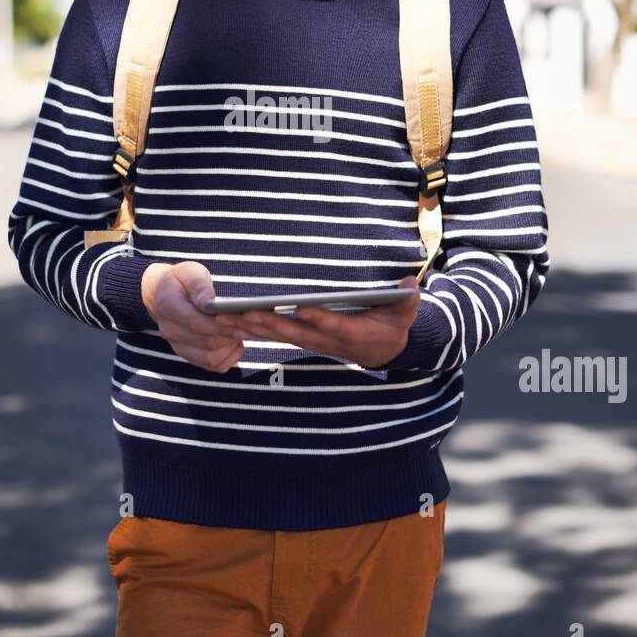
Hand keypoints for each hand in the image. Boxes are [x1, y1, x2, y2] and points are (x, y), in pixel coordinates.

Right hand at [140, 261, 252, 371]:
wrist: (165, 294)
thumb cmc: (182, 280)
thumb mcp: (190, 272)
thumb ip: (198, 285)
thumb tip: (208, 301)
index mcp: (167, 307)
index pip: (196, 322)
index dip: (220, 325)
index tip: (243, 321)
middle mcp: (170, 331)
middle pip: (206, 342)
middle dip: (231, 335)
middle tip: (252, 326)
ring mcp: (178, 346)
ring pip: (210, 358)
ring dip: (231, 347)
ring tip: (242, 331)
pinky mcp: (189, 356)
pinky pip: (213, 365)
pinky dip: (229, 357)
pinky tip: (236, 342)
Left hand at [210, 275, 420, 368]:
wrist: (384, 351)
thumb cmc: (392, 325)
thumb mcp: (405, 313)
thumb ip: (407, 300)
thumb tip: (411, 285)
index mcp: (353, 332)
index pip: (334, 324)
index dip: (319, 318)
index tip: (302, 309)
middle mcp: (329, 340)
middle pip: (295, 331)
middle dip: (268, 322)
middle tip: (243, 313)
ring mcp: (314, 341)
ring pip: (280, 334)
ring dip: (252, 326)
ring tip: (225, 317)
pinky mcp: (304, 338)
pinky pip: (277, 335)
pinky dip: (255, 329)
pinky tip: (234, 321)